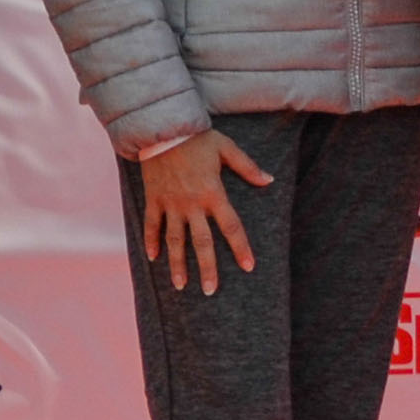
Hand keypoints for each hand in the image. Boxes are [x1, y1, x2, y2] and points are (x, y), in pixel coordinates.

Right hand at [137, 129, 271, 295]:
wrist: (163, 129)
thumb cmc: (198, 138)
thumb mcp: (227, 149)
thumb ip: (248, 168)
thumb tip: (269, 181)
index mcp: (214, 194)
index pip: (231, 227)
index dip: (241, 248)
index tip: (249, 267)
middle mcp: (192, 204)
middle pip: (202, 242)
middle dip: (207, 268)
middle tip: (211, 291)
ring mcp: (170, 204)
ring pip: (174, 240)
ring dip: (177, 264)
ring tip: (180, 285)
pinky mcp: (153, 199)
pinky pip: (151, 225)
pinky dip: (151, 241)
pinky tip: (153, 258)